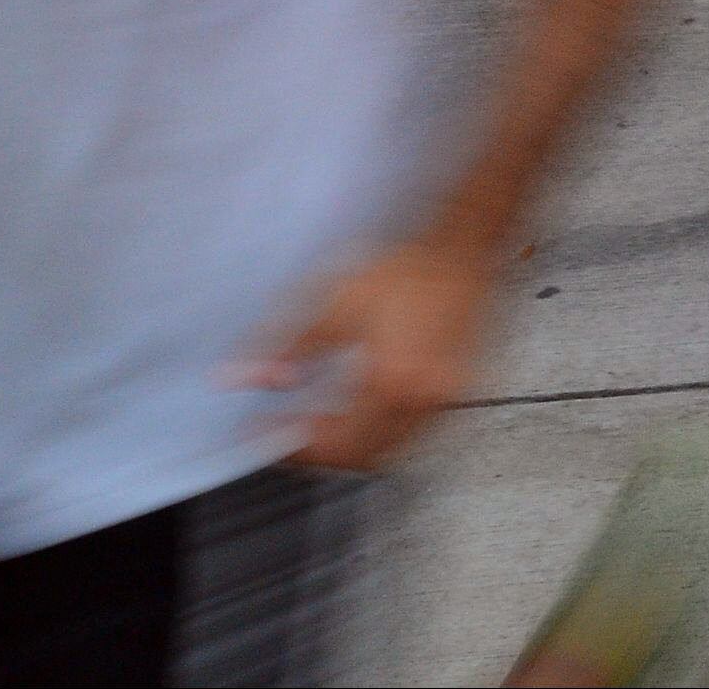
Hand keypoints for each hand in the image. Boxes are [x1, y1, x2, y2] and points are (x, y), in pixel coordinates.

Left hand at [240, 237, 497, 470]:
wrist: (460, 250)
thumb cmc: (404, 270)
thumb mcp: (335, 302)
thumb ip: (288, 345)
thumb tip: (247, 379)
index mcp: (391, 381)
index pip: (335, 444)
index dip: (295, 445)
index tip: (263, 434)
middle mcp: (421, 400)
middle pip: (363, 458)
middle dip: (320, 452)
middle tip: (286, 432)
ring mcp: (442, 399)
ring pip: (389, 451)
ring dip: (352, 446)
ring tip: (317, 424)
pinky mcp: (454, 392)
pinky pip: (411, 433)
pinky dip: (380, 433)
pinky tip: (359, 411)